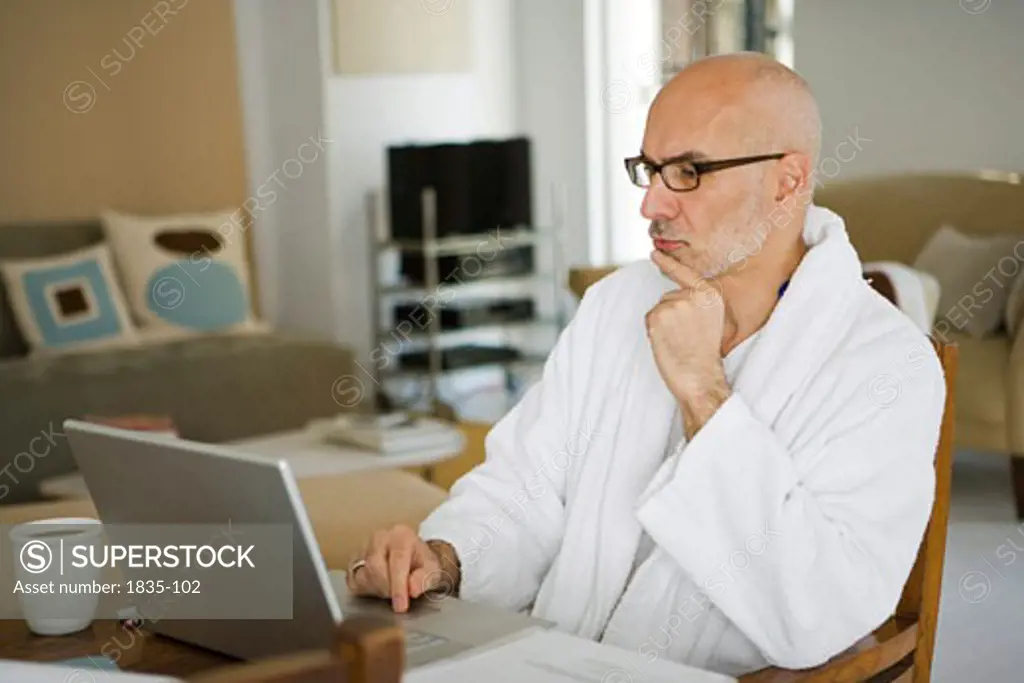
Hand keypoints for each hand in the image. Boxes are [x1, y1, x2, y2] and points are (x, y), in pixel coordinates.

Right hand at [346, 525, 457, 612]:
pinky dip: (365, 589)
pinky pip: (353, 581)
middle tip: (399, 597)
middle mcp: (379, 537)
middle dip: (387, 589)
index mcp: (401, 535)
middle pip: (375, 567)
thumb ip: (425, 578)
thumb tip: (412, 589)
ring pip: (362, 575)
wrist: (413, 557)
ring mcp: (363, 547)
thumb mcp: (432, 569)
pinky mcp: (353, 560)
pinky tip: (379, 587)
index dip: (398, 586)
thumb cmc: (421, 562)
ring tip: (391, 589)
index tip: (401, 606)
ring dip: (377, 590)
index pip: (397, 560)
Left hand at [646, 250, 727, 402]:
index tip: (653, 254)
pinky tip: (667, 343)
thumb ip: (697, 305)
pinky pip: (649, 319)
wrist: (701, 376)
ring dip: (662, 325)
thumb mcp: (711, 322)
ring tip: (677, 341)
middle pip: (669, 297)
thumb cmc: (705, 356)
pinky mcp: (658, 315)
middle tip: (684, 337)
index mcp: (710, 295)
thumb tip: (674, 297)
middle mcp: (693, 295)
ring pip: (658, 309)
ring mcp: (675, 304)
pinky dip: (653, 332)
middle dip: (670, 315)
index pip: (686, 274)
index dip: (667, 263)